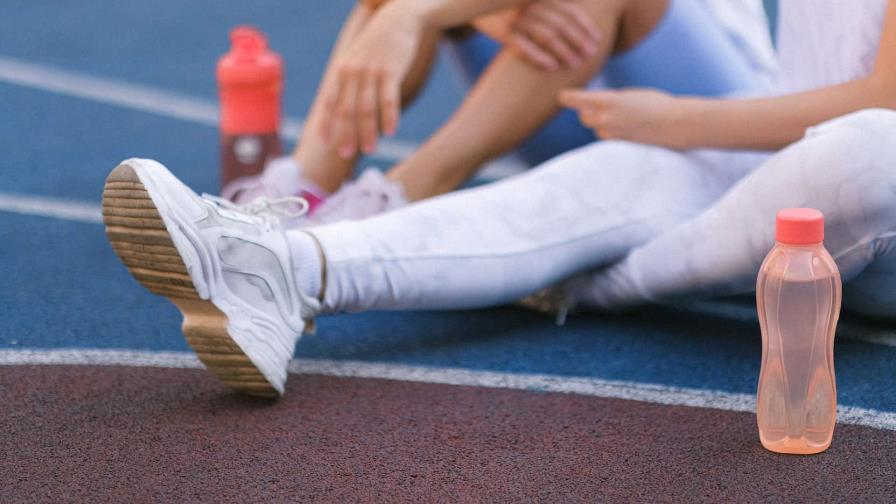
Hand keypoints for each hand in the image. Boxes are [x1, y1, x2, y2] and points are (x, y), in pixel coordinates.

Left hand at [318, 3, 420, 157]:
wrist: (399, 18)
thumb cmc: (378, 43)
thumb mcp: (356, 58)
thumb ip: (349, 80)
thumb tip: (344, 106)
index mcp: (341, 71)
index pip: (329, 102)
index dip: (326, 123)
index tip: (325, 143)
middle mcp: (352, 72)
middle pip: (346, 110)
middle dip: (346, 134)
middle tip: (346, 154)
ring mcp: (371, 72)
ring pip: (367, 109)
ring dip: (368, 132)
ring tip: (369, 149)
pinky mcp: (391, 71)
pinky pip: (389, 99)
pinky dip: (389, 117)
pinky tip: (391, 132)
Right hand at [504, 0, 600, 70]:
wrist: (468, 4)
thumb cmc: (505, 6)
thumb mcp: (526, 2)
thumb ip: (548, 7)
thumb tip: (575, 23)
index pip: (569, 10)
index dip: (585, 26)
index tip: (597, 40)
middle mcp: (529, 3)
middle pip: (561, 23)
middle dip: (578, 41)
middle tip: (590, 56)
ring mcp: (515, 16)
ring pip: (546, 34)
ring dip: (563, 51)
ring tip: (574, 64)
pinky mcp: (501, 30)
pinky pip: (523, 45)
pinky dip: (538, 56)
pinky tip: (551, 67)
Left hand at [558, 88, 686, 147]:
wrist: (674, 123)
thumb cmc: (656, 104)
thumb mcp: (630, 95)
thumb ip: (610, 100)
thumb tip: (595, 106)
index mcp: (609, 100)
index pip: (580, 100)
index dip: (569, 98)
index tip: (561, 97)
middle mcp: (606, 118)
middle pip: (584, 116)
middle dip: (590, 112)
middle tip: (605, 107)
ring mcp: (610, 133)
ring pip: (595, 127)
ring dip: (602, 123)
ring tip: (623, 118)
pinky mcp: (617, 144)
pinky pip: (606, 136)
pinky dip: (611, 132)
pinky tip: (628, 128)